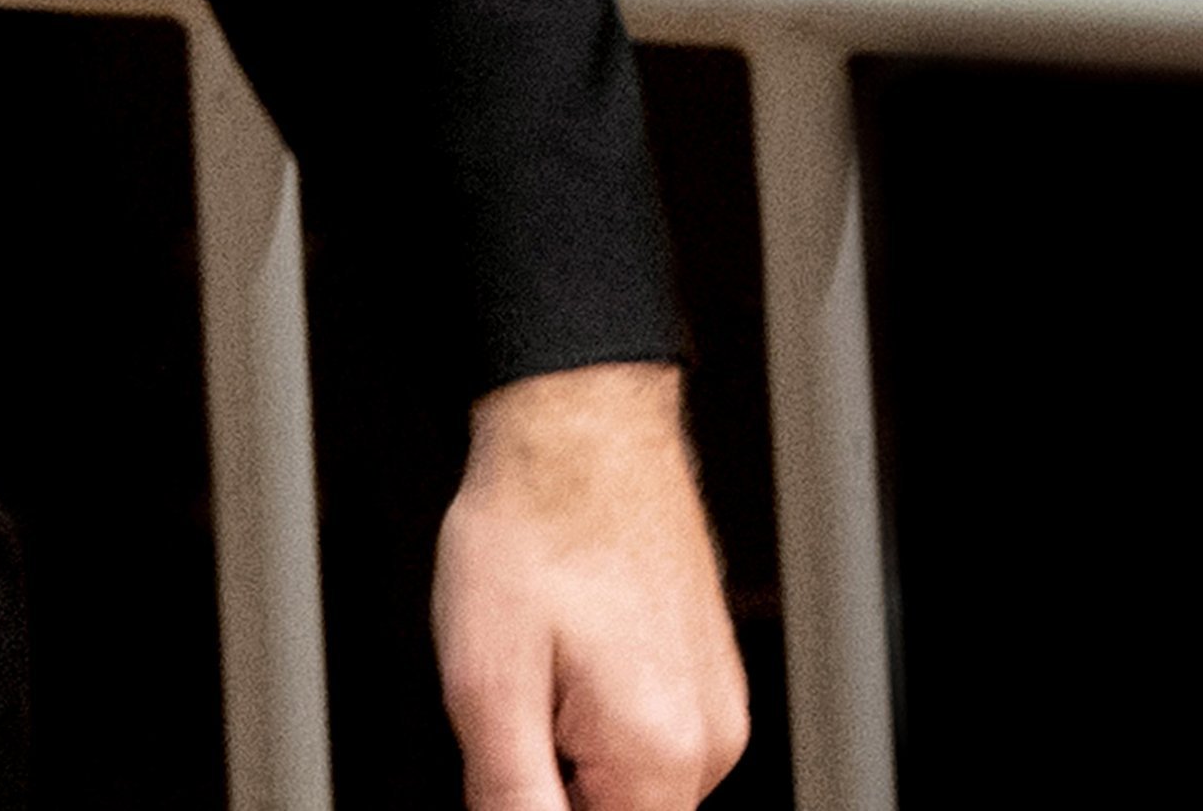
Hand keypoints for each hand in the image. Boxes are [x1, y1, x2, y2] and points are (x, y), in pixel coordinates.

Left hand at [433, 361, 752, 808]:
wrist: (579, 428)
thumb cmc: (536, 527)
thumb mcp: (485, 685)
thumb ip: (510, 798)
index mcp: (661, 752)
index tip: (511, 766)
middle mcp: (711, 739)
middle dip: (552, 787)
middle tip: (514, 710)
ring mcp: (717, 704)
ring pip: (630, 784)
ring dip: (573, 754)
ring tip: (538, 665)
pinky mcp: (706, 676)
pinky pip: (648, 737)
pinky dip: (597, 719)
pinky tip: (564, 655)